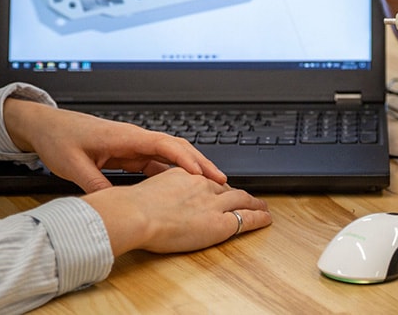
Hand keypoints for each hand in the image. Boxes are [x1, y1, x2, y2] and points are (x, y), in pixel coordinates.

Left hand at [3, 101, 225, 191]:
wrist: (46, 126)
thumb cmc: (59, 139)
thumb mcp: (72, 166)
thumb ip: (95, 185)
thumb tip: (114, 205)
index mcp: (125, 137)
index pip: (164, 144)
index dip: (186, 159)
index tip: (202, 174)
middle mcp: (134, 138)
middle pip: (176, 148)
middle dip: (200, 162)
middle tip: (220, 180)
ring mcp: (133, 145)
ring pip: (169, 155)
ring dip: (190, 168)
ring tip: (209, 185)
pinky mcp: (129, 153)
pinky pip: (157, 162)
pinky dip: (173, 172)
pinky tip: (182, 185)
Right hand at [82, 168, 271, 255]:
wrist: (136, 213)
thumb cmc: (131, 207)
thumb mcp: (145, 191)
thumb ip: (155, 193)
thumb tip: (150, 200)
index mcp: (183, 177)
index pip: (206, 181)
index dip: (218, 186)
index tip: (222, 188)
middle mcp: (201, 186)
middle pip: (227, 188)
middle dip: (240, 192)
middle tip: (250, 197)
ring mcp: (213, 202)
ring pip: (241, 199)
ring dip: (255, 203)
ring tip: (263, 207)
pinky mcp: (220, 220)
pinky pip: (246, 218)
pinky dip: (259, 217)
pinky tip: (266, 218)